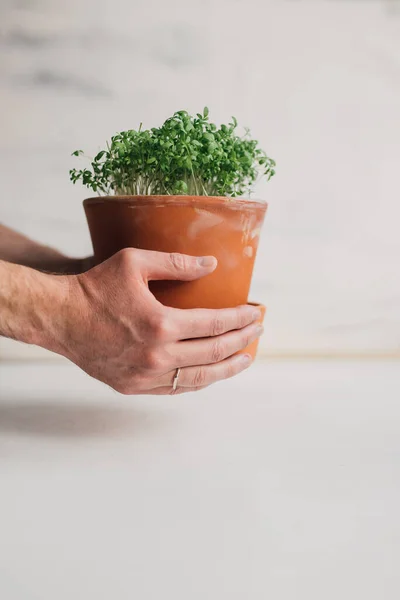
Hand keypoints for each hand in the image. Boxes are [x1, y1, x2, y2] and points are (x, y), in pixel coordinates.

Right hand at [62, 249, 262, 394]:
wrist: (58, 318)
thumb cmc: (95, 287)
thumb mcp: (135, 263)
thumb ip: (177, 264)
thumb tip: (211, 265)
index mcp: (161, 324)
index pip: (215, 324)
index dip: (240, 319)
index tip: (255, 313)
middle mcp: (156, 356)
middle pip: (214, 353)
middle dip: (242, 341)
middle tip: (258, 331)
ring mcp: (145, 376)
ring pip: (199, 378)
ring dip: (227, 368)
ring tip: (245, 358)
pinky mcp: (133, 387)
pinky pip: (175, 389)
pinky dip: (198, 381)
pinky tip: (210, 372)